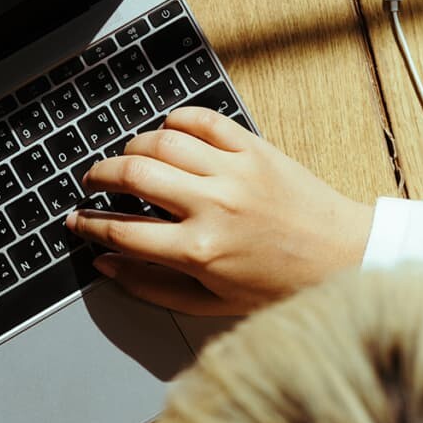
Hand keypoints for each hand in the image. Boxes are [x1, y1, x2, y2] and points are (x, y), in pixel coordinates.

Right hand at [66, 108, 373, 314]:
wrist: (345, 257)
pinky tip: (169, 134)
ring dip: (133, 146)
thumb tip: (106, 265)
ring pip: (162, 140)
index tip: (77, 220)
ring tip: (129, 158)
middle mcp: (212, 206)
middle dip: (100, 175)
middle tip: (94, 181)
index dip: (90, 224)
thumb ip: (153, 286)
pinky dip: (177, 120)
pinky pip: (203, 120)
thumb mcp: (212, 303)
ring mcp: (234, 172)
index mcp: (199, 251)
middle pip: (133, 174)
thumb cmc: (281, 286)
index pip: (122, 231)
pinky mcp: (255, 148)